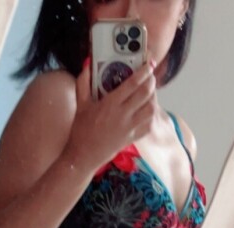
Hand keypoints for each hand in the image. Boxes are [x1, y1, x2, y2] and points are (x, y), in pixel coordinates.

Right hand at [65, 59, 157, 176]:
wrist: (83, 156)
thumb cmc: (81, 130)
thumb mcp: (80, 105)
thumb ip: (83, 83)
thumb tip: (88, 65)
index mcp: (110, 104)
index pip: (133, 84)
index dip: (144, 71)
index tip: (149, 64)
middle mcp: (122, 115)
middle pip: (146, 93)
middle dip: (151, 81)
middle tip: (150, 76)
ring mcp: (129, 128)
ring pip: (151, 109)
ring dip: (153, 98)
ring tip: (149, 92)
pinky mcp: (132, 138)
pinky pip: (149, 125)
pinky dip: (151, 115)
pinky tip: (146, 109)